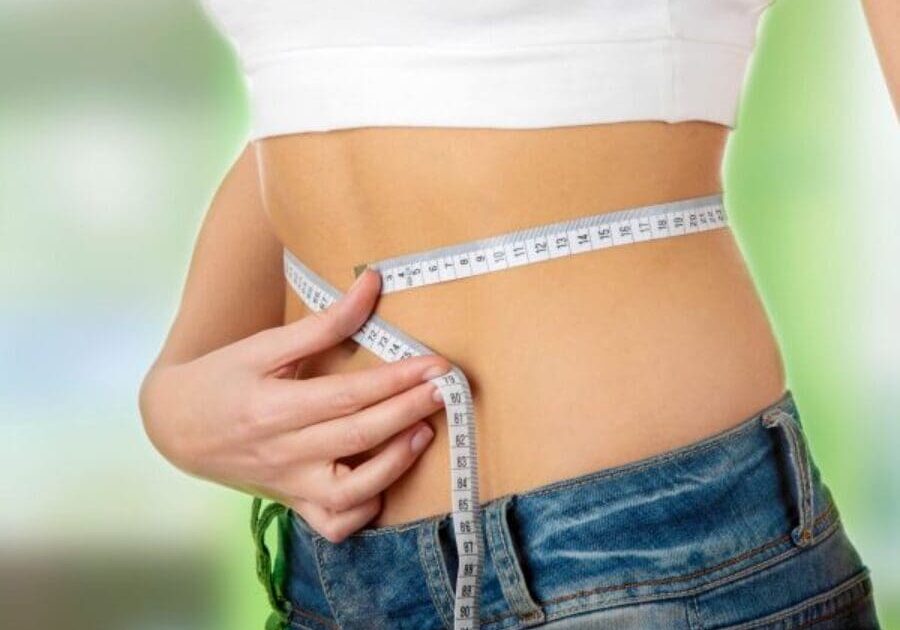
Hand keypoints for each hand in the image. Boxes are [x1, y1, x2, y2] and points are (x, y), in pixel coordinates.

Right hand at [139, 268, 451, 541]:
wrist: (175, 427)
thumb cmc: (221, 379)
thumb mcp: (263, 346)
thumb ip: (322, 323)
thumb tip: (372, 284)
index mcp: (274, 409)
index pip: (348, 396)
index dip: (397, 380)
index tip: (435, 365)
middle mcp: (285, 454)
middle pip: (358, 437)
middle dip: (409, 413)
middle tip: (446, 391)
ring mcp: (290, 486)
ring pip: (350, 492)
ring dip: (394, 465)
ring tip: (423, 433)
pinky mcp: (292, 504)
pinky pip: (334, 524)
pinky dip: (363, 512)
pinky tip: (384, 484)